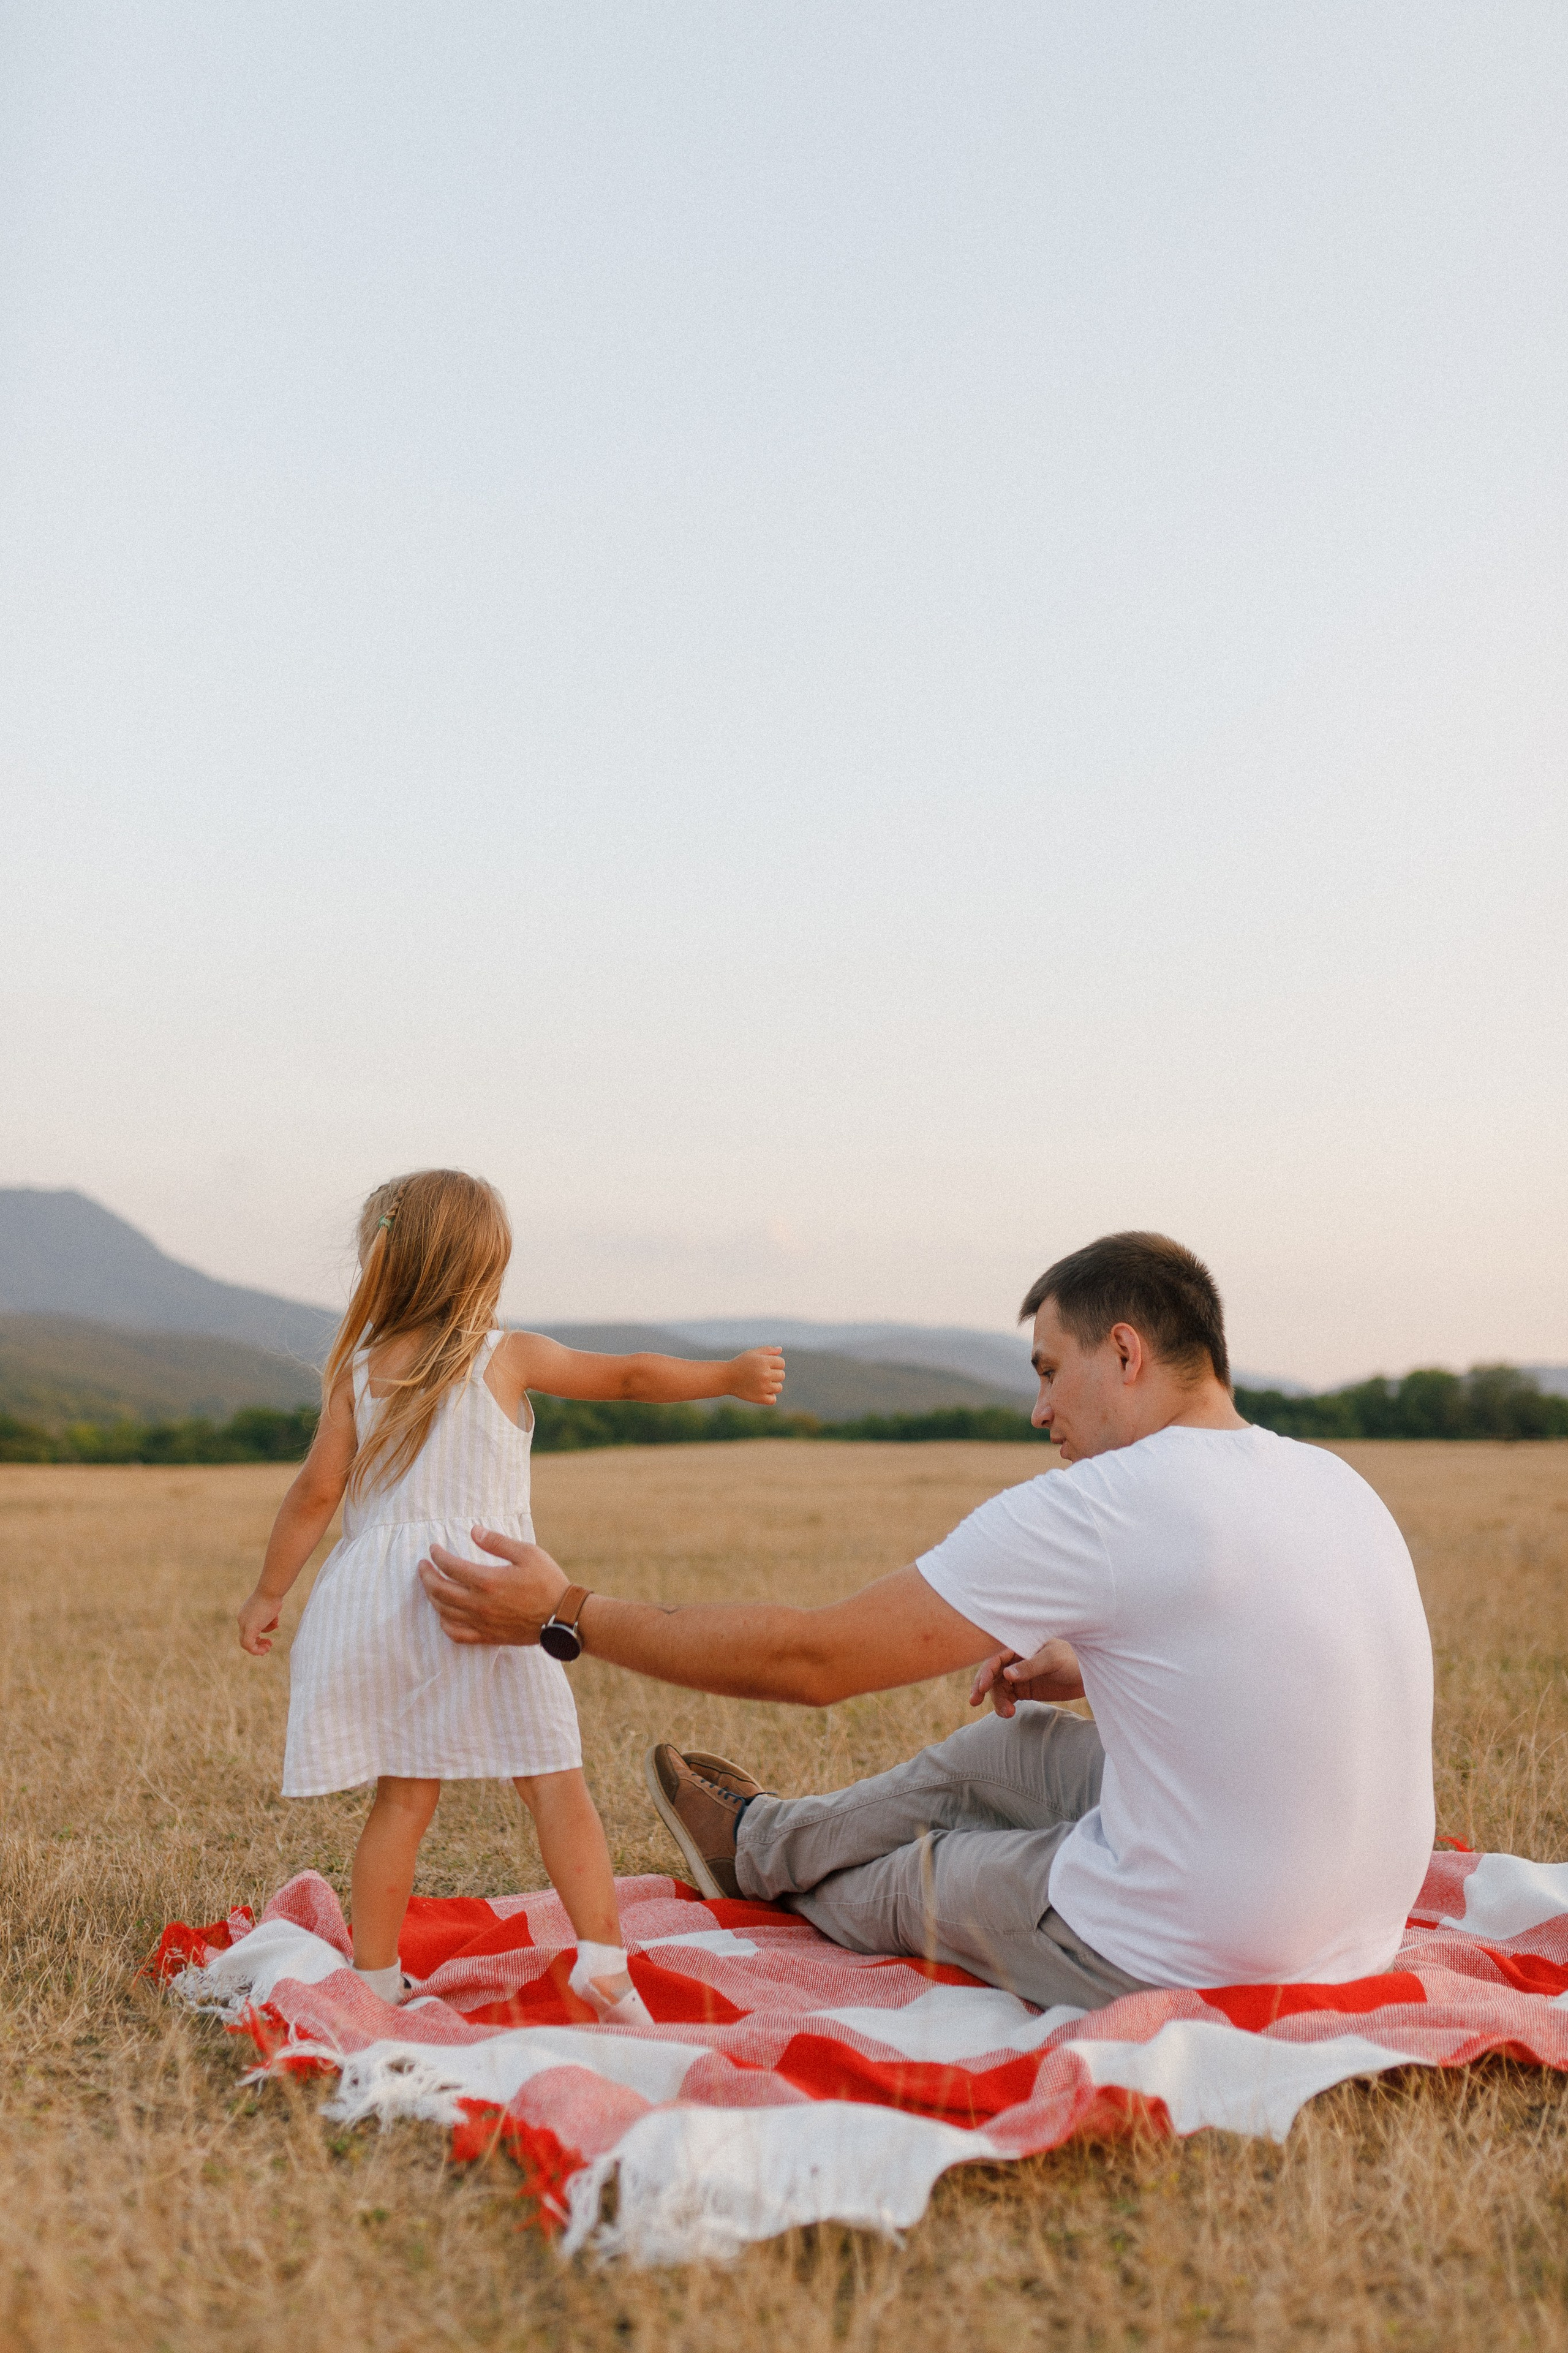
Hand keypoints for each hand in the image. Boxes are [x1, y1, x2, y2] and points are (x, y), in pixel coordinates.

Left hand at [238, 1590, 282, 1656]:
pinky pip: (249, 1645)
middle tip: (269, 1645)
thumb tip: (273, 1622)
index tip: (269, 1639)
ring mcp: (245, 1624)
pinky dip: (257, 1650)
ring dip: (260, 1646)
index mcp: (245, 1614)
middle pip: (245, 1638)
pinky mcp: (250, 1629)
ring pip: (247, 1643)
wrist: (271, 1591)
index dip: (257, 1637)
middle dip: (258, 1643)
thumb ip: (268, 1616)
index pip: (247, 1630)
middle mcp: (242, 1620)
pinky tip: (267, 1648)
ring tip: (270, 1644)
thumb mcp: (269, 1608)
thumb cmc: (273, 1596)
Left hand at [418, 1526, 569, 1645]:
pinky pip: (456, 1634)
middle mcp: (479, 1604)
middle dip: (426, 1576)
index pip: (450, 1566)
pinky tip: (444, 1614)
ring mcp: (481, 1623)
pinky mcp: (487, 1637)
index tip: (433, 1548)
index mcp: (487, 1581)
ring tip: (431, 1585)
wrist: (563, 1617)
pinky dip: (444, 1623)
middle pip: (439, 1590)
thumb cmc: (548, 1582)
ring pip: (444, 1611)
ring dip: (432, 1596)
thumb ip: (498, 1542)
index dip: (437, 1555)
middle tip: (422, 1566)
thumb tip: (473, 1531)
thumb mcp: (528, 1553)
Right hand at [728, 1346, 785, 1405]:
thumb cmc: (740, 1364)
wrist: (726, 1378)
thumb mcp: (752, 1353)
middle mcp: (765, 1374)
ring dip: (772, 1386)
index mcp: (764, 1362)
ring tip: (761, 1383)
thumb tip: (780, 1349)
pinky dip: (769, 1397)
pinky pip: (773, 1399)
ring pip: (779, 1388)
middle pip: (781, 1375)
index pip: (781, 1363)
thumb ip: (768, 1350)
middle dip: (774, 1374)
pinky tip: (761, 1392)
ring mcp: (763, 1387)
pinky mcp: (759, 1398)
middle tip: (762, 1374)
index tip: (765, 1365)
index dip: (775, 1364)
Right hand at [968, 1638, 1084, 1715]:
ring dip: (997, 1701)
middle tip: (974, 1701)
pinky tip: (1009, 1713)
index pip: (996, 1658)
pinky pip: (1008, 1698)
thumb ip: (1030, 1666)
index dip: (985, 1671)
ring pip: (998, 1688)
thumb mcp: (1052, 1659)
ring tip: (1007, 1714)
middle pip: (991, 1673)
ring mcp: (1019, 1675)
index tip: (982, 1687)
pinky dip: (1005, 1706)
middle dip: (981, 1686)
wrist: (1090, 1674)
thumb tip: (1007, 1674)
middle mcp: (1015, 1660)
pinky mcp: (1025, 1689)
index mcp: (1019, 1646)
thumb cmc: (1073, 1658)